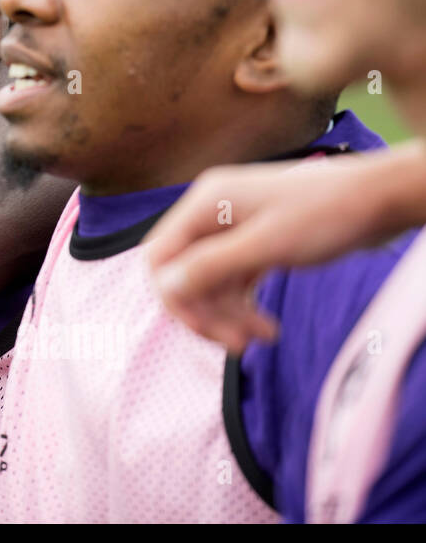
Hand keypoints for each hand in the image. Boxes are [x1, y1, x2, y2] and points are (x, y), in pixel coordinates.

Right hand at [145, 154, 404, 352]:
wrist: (381, 199)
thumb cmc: (328, 214)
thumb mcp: (267, 245)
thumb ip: (211, 266)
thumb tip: (164, 287)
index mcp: (204, 204)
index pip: (161, 257)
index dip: (175, 297)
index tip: (206, 329)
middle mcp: (212, 213)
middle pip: (184, 273)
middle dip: (208, 311)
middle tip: (240, 343)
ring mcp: (233, 227)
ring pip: (209, 281)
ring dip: (229, 313)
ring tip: (262, 336)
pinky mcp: (254, 241)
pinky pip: (233, 279)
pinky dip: (243, 304)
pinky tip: (264, 324)